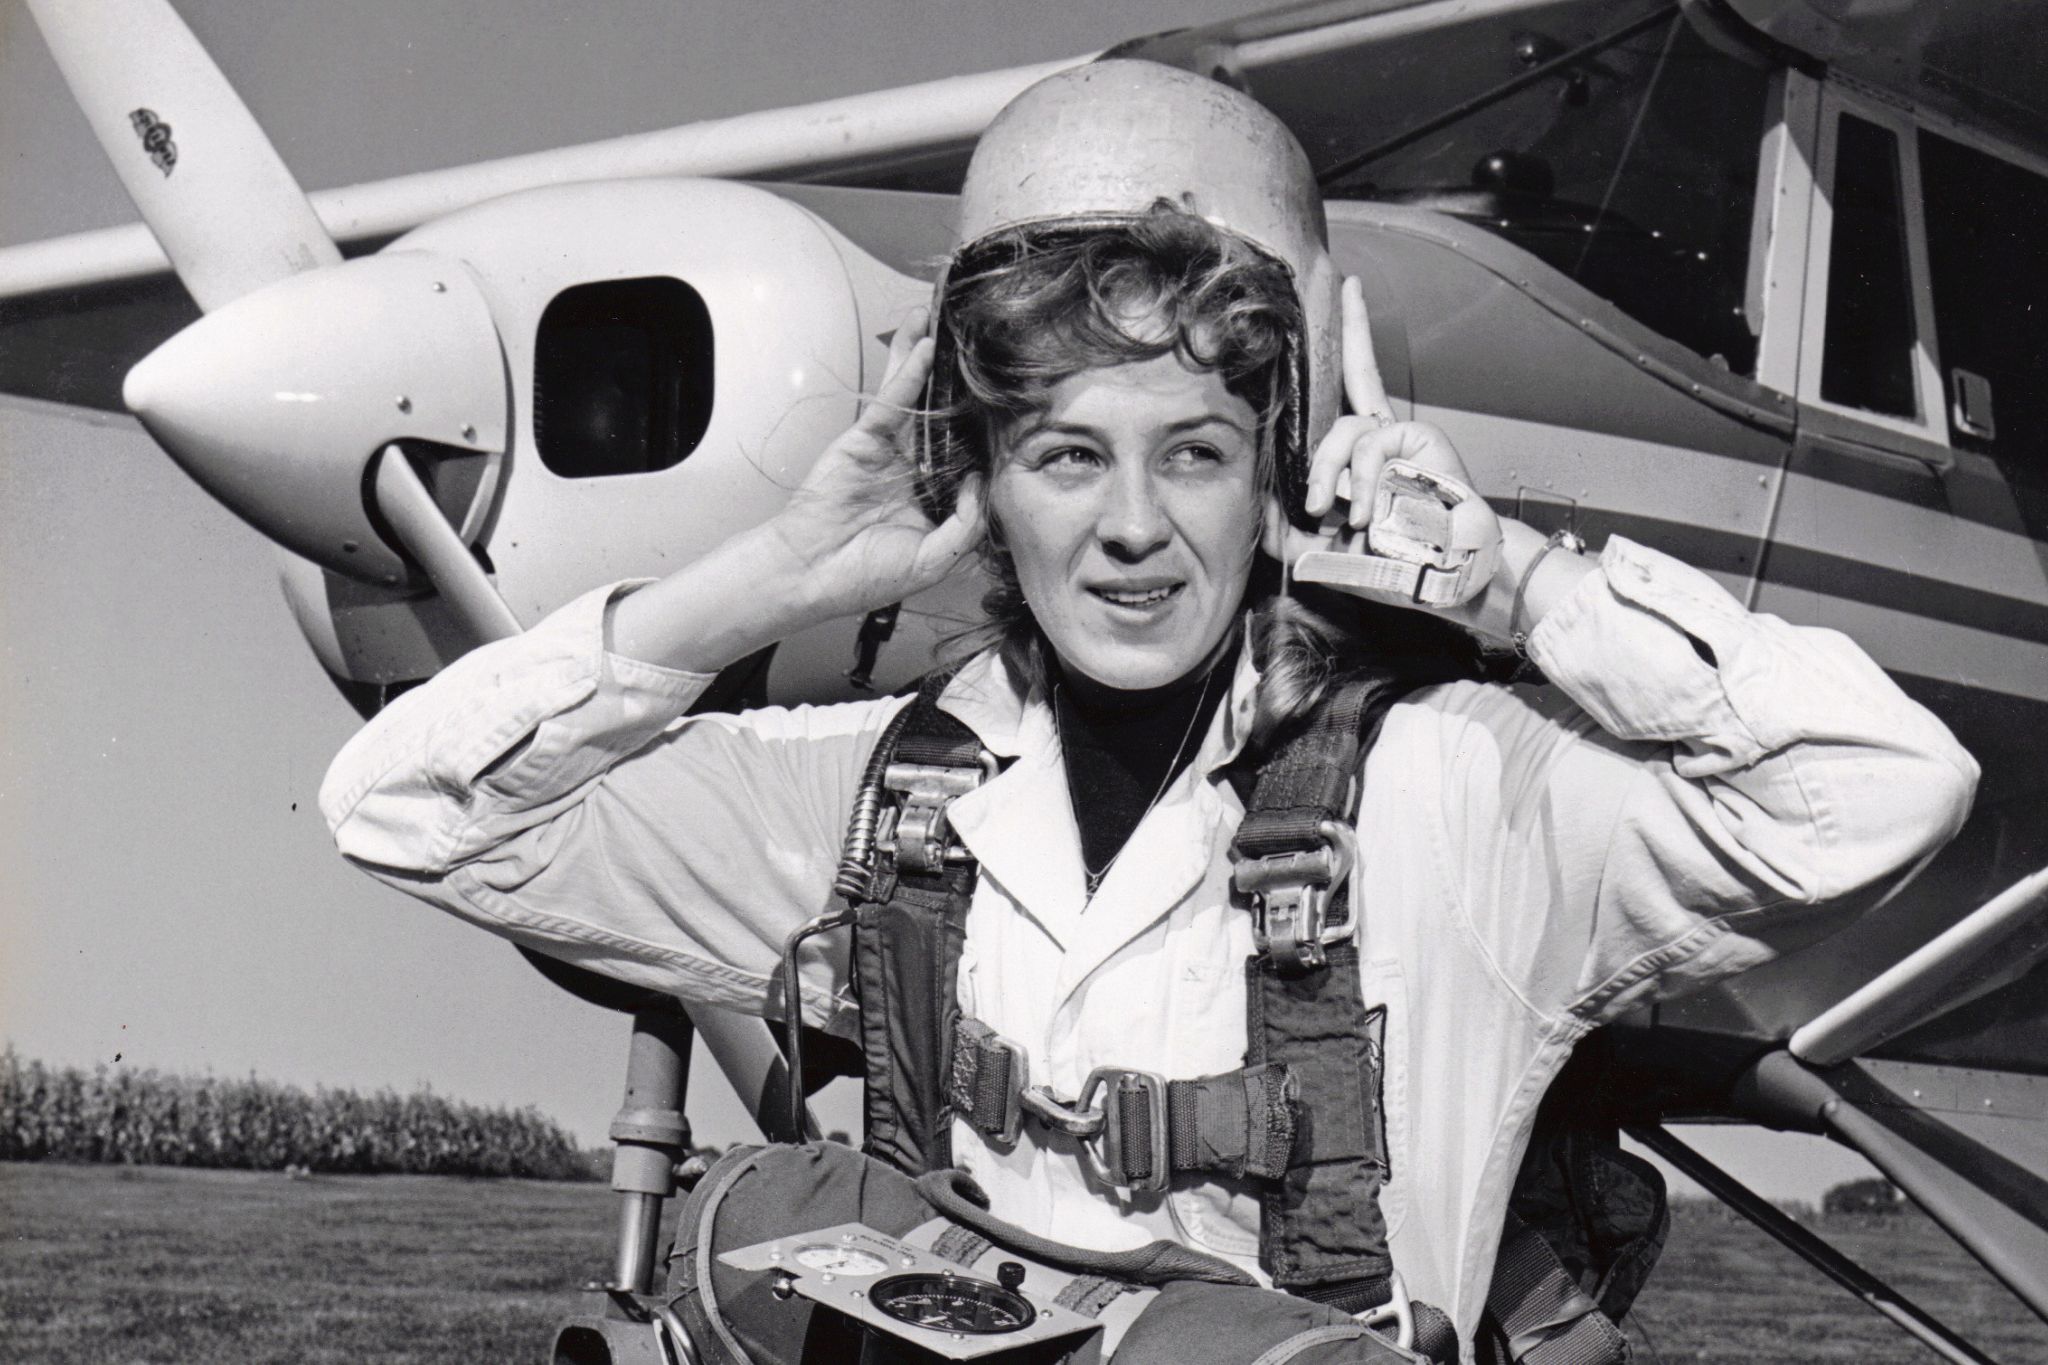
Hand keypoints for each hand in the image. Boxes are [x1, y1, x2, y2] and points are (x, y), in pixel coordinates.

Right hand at [764, 308, 984, 618]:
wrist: (811, 574)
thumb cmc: (864, 575)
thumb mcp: (932, 560)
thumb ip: (964, 524)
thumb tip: (982, 482)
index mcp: (933, 496)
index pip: (968, 454)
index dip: (986, 428)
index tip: (1013, 399)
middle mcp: (914, 468)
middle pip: (942, 414)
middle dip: (956, 378)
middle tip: (975, 341)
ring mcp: (889, 450)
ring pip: (916, 396)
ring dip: (926, 356)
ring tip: (941, 316)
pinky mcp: (864, 439)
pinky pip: (893, 402)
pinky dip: (909, 374)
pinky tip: (924, 348)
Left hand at [1267, 278, 1501, 606]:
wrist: (1438, 579)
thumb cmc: (1384, 564)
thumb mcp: (1313, 547)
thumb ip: (1279, 525)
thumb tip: (1249, 502)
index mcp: (1359, 450)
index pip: (1343, 389)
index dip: (1343, 341)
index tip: (1344, 290)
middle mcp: (1380, 433)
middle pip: (1356, 372)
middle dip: (1352, 331)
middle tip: (1343, 319)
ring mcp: (1401, 435)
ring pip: (1344, 430)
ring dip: (1330, 473)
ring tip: (1334, 516)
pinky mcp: (1421, 440)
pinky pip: (1371, 446)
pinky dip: (1363, 483)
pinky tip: (1365, 516)